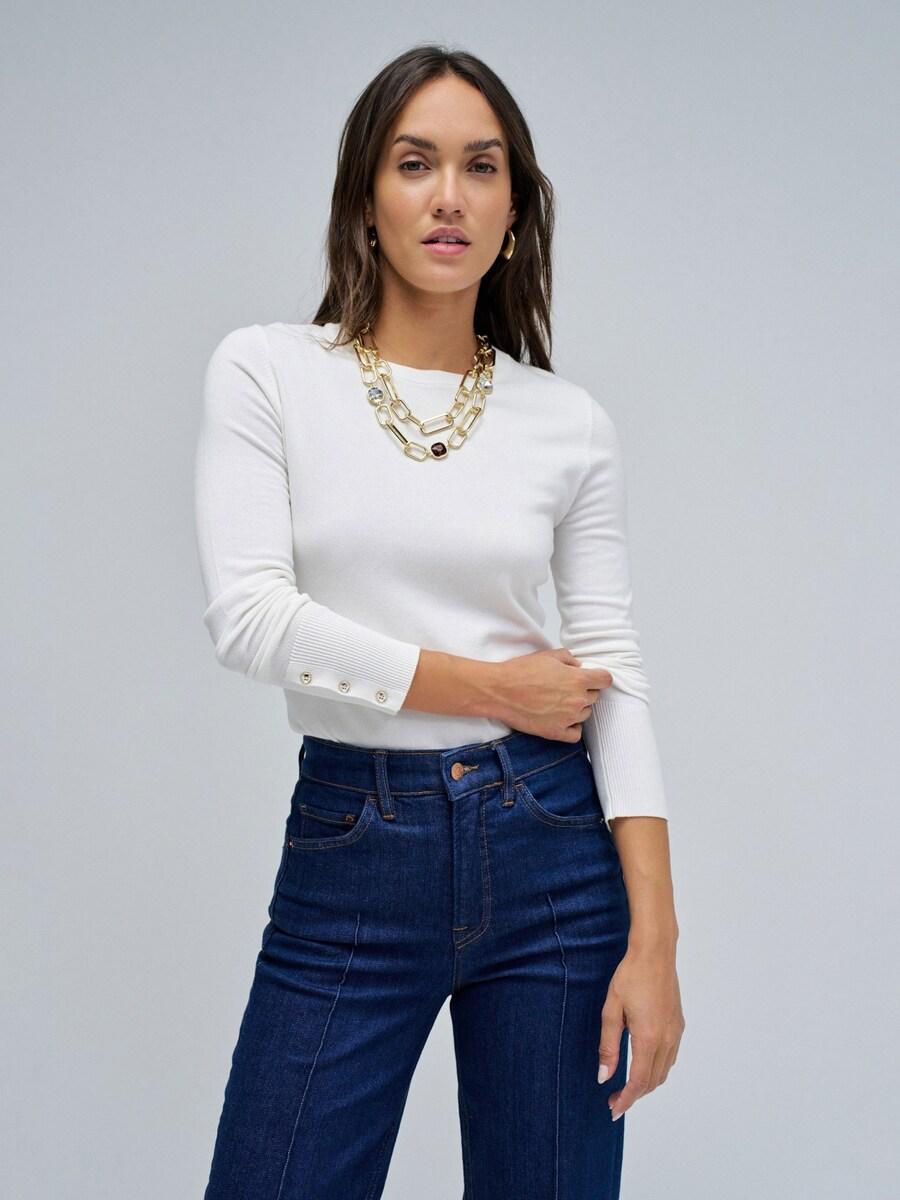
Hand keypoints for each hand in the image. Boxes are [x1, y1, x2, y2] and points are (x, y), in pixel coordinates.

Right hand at [490, 648, 612, 741]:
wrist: (499, 691)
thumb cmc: (521, 671)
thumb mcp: (547, 655)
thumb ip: (569, 659)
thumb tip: (578, 666)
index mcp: (578, 680)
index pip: (605, 680)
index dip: (599, 677)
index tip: (593, 678)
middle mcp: (577, 700)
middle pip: (594, 697)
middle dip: (583, 691)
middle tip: (564, 688)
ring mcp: (568, 718)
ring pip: (585, 714)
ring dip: (576, 708)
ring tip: (557, 702)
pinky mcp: (556, 732)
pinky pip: (576, 733)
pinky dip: (572, 727)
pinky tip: (561, 719)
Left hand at [597, 945, 684, 1120]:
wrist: (655, 953)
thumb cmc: (630, 977)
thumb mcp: (612, 1010)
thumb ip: (608, 1046)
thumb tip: (604, 1076)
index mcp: (648, 1038)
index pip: (638, 1082)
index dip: (626, 1100)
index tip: (613, 1110)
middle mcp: (667, 1040)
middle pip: (653, 1081)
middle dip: (634, 1096)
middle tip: (614, 1100)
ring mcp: (676, 1033)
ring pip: (664, 1072)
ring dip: (646, 1084)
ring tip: (626, 1087)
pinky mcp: (679, 1026)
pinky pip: (670, 1058)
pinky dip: (657, 1070)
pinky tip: (643, 1065)